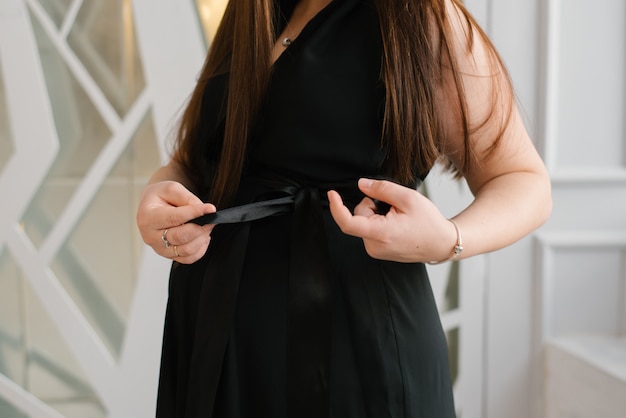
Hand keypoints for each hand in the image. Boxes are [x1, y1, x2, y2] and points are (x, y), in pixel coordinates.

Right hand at [136, 181, 215, 263]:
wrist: (152, 206)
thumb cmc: (160, 196)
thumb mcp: (172, 189)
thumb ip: (188, 199)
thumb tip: (206, 211)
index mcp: (148, 217)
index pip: (174, 218)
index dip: (194, 214)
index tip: (210, 209)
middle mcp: (150, 235)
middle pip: (180, 237)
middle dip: (200, 228)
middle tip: (211, 219)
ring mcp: (159, 248)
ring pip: (186, 250)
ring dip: (201, 238)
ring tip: (206, 226)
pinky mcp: (168, 255)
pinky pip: (188, 258)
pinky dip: (200, 249)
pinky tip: (201, 237)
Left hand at [328, 178, 456, 262]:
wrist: (442, 244)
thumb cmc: (429, 223)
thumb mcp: (408, 198)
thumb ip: (381, 189)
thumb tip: (362, 185)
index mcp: (380, 233)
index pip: (347, 223)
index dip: (336, 207)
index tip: (332, 194)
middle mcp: (374, 246)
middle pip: (359, 216)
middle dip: (371, 205)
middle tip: (394, 206)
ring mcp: (376, 251)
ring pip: (364, 223)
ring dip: (377, 214)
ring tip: (398, 217)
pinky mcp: (378, 251)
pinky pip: (371, 230)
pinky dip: (380, 222)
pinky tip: (397, 225)